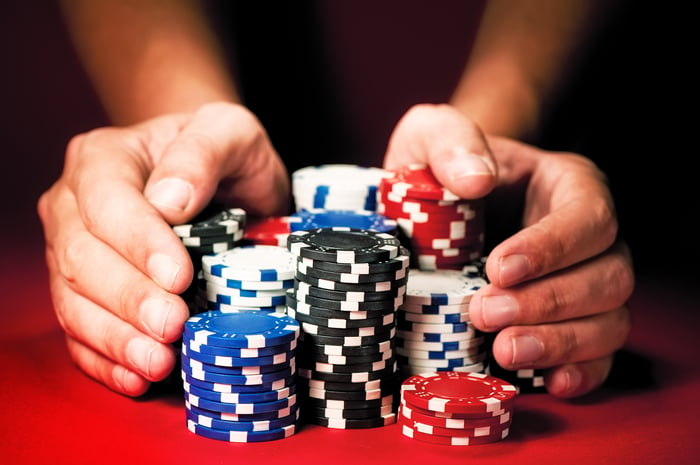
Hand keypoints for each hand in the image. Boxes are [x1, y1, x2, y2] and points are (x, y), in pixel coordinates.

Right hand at [38, 102, 288, 395]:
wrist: (217, 175)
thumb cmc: (224, 152)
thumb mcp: (231, 132)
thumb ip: (203, 152)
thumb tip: (170, 201)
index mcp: (103, 158)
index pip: (107, 203)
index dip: (138, 243)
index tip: (178, 276)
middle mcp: (74, 205)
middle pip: (82, 258)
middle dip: (129, 298)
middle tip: (173, 326)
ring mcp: (72, 251)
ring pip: (74, 301)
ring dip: (116, 338)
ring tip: (158, 362)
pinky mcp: (85, 292)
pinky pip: (80, 331)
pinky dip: (106, 359)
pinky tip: (136, 376)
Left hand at [384, 104, 632, 397]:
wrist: (439, 203)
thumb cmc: (442, 167)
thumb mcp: (432, 135)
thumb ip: (450, 140)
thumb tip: (475, 179)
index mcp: (568, 186)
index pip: (587, 218)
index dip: (551, 248)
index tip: (499, 268)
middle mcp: (590, 238)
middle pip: (607, 276)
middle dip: (548, 302)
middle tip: (485, 312)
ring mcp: (585, 284)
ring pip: (609, 321)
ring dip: (560, 342)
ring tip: (503, 349)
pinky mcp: (571, 323)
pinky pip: (599, 356)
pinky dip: (579, 372)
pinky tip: (548, 381)